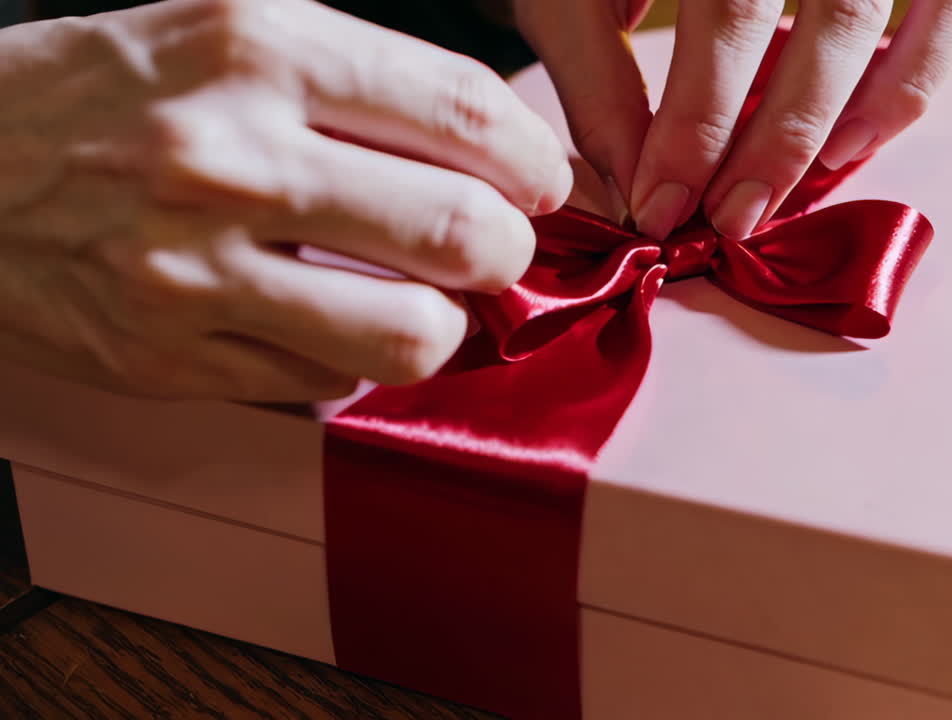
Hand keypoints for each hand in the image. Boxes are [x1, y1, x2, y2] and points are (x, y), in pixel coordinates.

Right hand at [0, 0, 571, 401]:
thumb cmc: (113, 92)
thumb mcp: (234, 30)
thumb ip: (369, 83)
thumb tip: (504, 155)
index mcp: (260, 46)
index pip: (469, 110)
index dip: (538, 162)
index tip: (543, 184)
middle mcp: (231, 155)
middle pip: (465, 232)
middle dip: (509, 250)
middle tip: (492, 248)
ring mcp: (194, 267)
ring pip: (411, 334)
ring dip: (443, 325)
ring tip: (419, 300)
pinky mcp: (167, 356)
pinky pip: (326, 384)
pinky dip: (353, 361)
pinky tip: (330, 323)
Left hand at [516, 0, 951, 239]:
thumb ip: (597, 66)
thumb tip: (632, 181)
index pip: (726, 11)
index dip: (695, 122)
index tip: (660, 205)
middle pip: (809, 15)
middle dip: (763, 139)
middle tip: (725, 221)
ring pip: (865, 19)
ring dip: (827, 122)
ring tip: (774, 198)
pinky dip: (912, 78)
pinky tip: (854, 144)